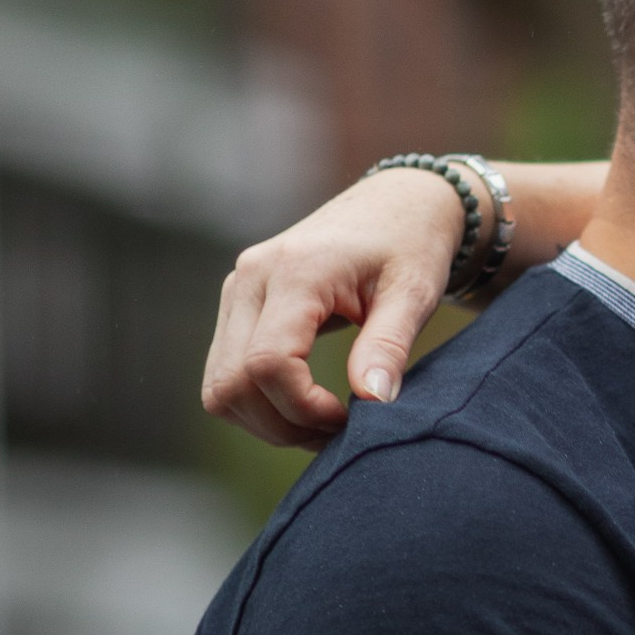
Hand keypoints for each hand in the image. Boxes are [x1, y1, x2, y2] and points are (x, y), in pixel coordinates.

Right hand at [204, 170, 463, 443]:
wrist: (394, 204)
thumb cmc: (410, 244)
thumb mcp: (414, 292)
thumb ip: (389, 346)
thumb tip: (372, 401)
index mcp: (295, 271)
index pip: (269, 363)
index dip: (304, 408)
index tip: (350, 418)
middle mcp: (251, 279)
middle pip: (233, 383)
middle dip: (284, 425)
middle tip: (340, 430)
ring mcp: (237, 291)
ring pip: (220, 387)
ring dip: (268, 421)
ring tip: (325, 420)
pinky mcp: (237, 305)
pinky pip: (226, 373)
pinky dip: (259, 402)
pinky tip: (305, 403)